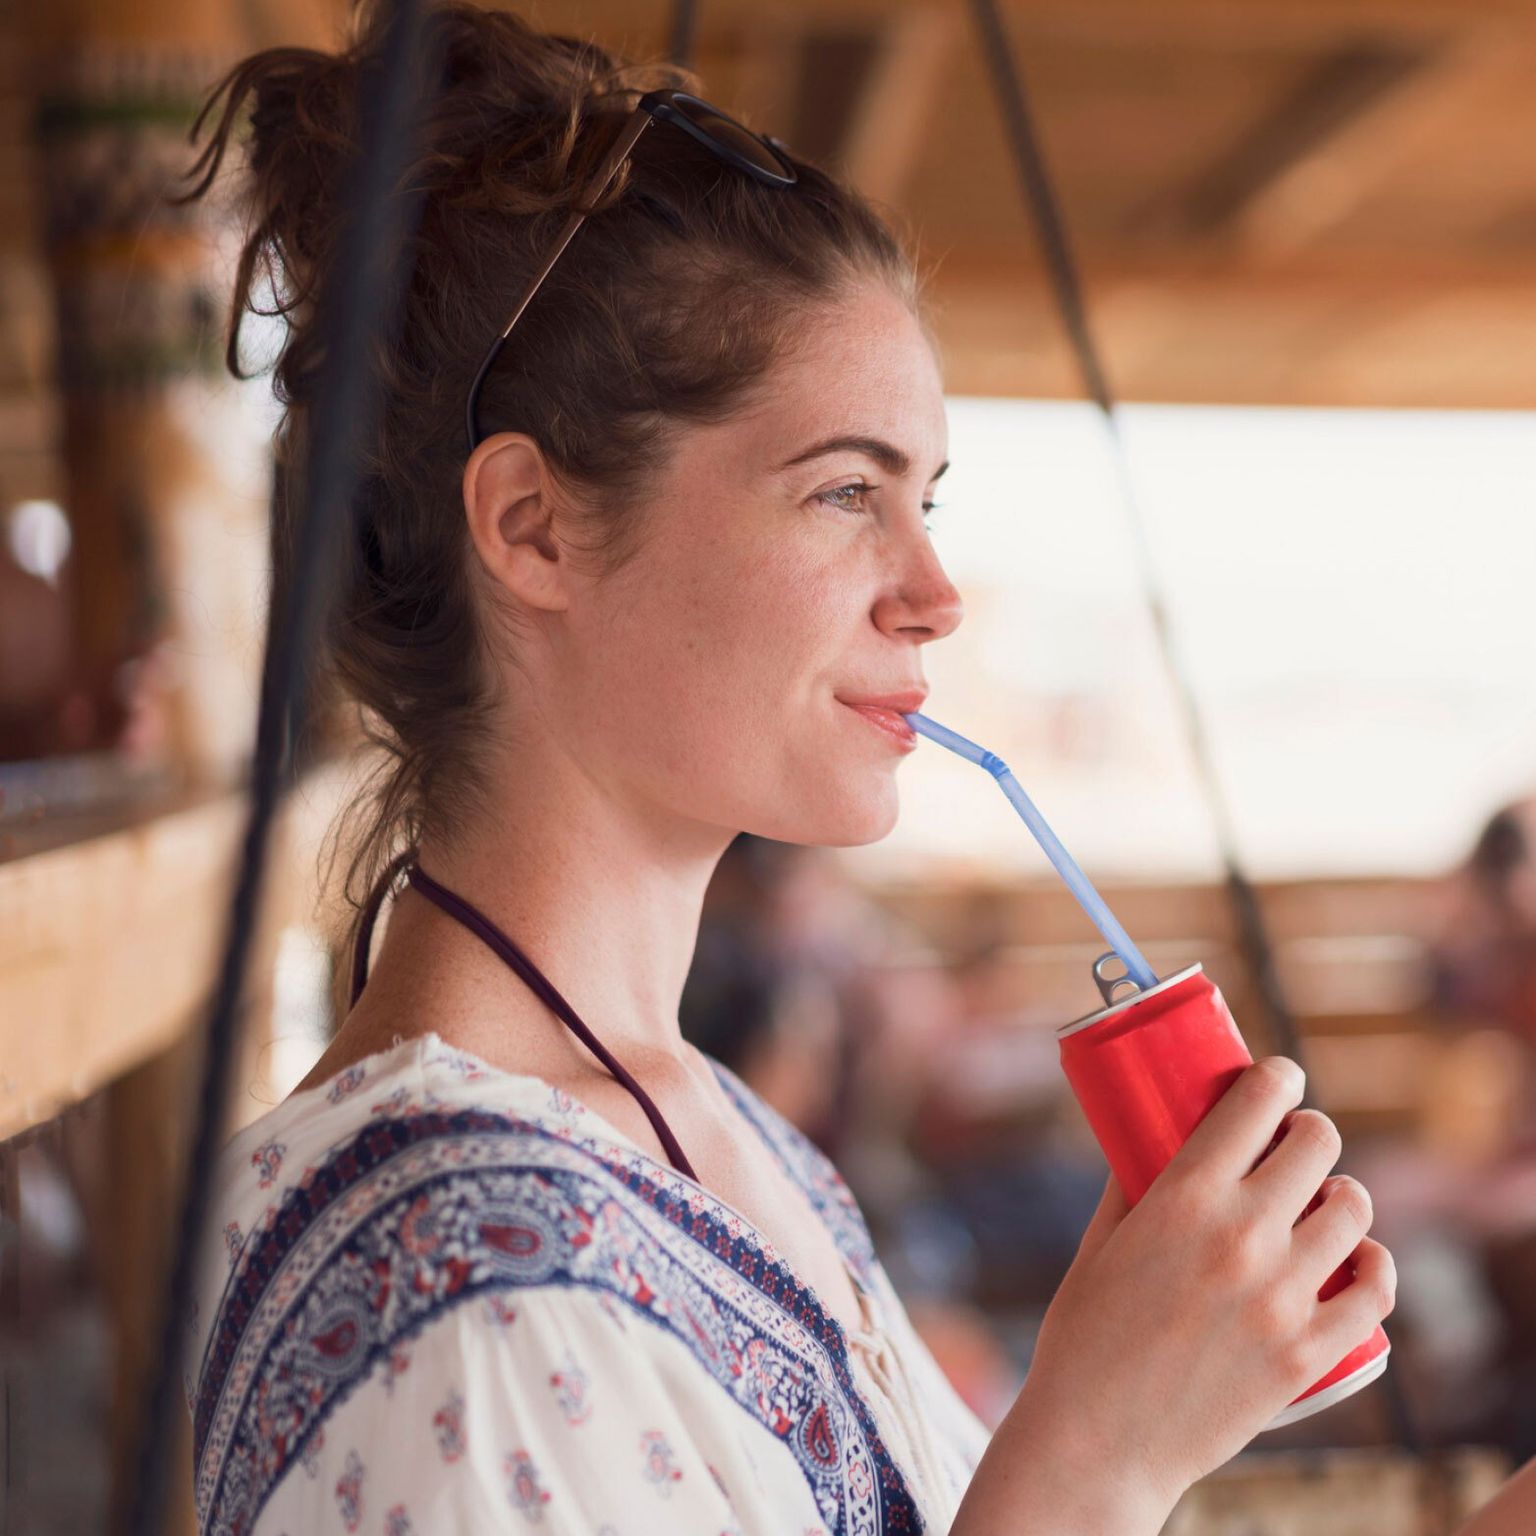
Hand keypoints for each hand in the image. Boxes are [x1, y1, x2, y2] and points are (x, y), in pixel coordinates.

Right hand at [1008, 1057, 1395, 1516]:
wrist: (1098, 1440)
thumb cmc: (1083, 1336)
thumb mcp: (1098, 1242)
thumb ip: (1132, 1186)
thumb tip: (1154, 1141)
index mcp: (1184, 1197)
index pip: (1257, 1103)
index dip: (1276, 1077)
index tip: (1276, 1077)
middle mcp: (1242, 1236)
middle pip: (1317, 1143)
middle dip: (1308, 1129)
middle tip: (1295, 1141)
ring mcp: (1281, 1297)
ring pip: (1354, 1209)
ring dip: (1340, 1192)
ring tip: (1323, 1200)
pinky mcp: (1307, 1353)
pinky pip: (1374, 1290)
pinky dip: (1373, 1265)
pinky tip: (1358, 1258)